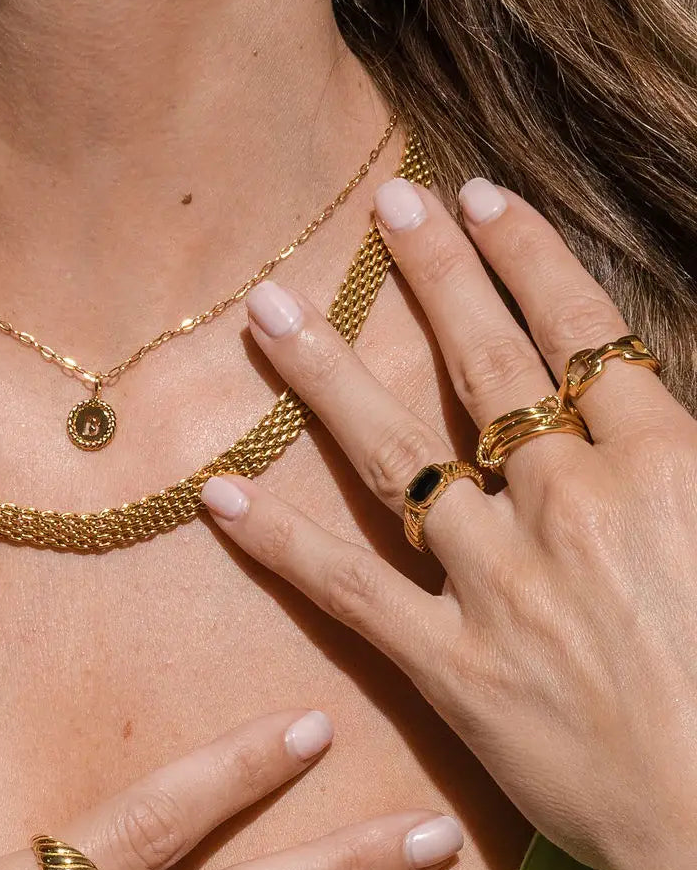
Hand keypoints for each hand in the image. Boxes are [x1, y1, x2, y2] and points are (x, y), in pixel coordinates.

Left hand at [201, 176, 696, 869]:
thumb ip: (680, 458)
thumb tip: (640, 404)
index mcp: (662, 467)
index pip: (580, 333)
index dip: (524, 259)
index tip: (479, 202)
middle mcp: (572, 506)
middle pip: (488, 368)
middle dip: (433, 278)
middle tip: (382, 210)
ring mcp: (503, 585)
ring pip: (400, 457)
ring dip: (328, 379)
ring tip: (268, 314)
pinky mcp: (453, 667)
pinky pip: (349, 590)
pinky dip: (279, 543)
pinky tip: (220, 496)